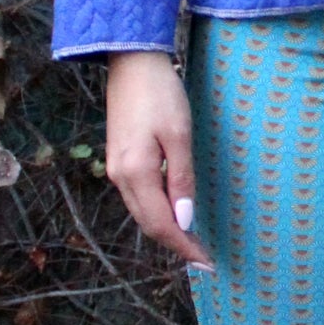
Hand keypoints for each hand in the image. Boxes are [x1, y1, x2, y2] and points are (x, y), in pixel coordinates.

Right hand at [105, 52, 211, 267]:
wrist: (132, 62)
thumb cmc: (161, 94)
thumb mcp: (179, 135)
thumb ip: (181, 179)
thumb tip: (184, 220)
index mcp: (136, 174)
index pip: (161, 225)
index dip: (184, 247)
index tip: (207, 263)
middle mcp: (120, 177)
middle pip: (148, 224)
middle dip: (176, 244)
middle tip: (204, 258)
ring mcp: (116, 169)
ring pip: (142, 212)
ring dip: (166, 230)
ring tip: (192, 242)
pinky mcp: (119, 159)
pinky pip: (138, 197)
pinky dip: (156, 212)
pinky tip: (173, 213)